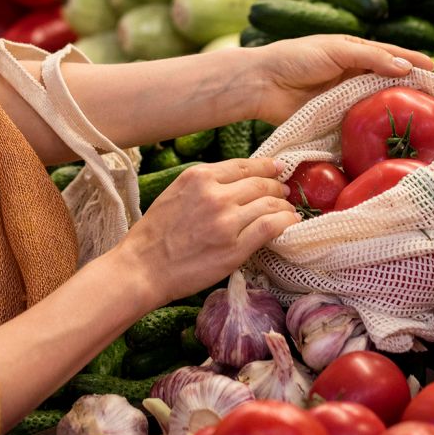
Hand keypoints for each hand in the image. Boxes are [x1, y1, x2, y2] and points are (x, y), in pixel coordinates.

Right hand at [120, 159, 296, 304]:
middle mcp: (215, 195)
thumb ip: (205, 185)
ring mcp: (227, 221)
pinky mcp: (235, 247)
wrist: (143, 268)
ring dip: (284, 206)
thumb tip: (237, 182)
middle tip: (285, 192)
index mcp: (199, 177)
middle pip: (261, 183)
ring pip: (270, 203)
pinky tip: (290, 223)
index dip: (267, 166)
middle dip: (277, 186)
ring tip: (288, 210)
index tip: (278, 168)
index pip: (244, 166)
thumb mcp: (176, 194)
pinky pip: (271, 227)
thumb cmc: (154, 235)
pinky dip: (286, 222)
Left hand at [250, 36, 433, 124]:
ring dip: (396, 110)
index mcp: (355, 52)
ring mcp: (345, 98)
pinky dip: (375, 128)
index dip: (413, 62)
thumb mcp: (337, 50)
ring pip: (377, 103)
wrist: (263, 83)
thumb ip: (371, 58)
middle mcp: (353, 75)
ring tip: (422, 119)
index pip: (391, 56)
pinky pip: (360, 123)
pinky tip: (391, 136)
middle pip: (388, 82)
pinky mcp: (335, 119)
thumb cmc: (297, 58)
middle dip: (411, 89)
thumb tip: (406, 68)